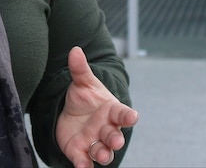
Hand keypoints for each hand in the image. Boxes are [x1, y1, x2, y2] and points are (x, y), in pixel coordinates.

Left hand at [55, 47, 138, 167]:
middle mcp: (106, 129)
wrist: (72, 114)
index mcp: (111, 111)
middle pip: (115, 136)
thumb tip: (74, 50)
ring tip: (102, 155)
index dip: (128, 116)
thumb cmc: (85, 98)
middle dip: (116, 139)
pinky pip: (84, 161)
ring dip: (104, 154)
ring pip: (103, 152)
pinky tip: (81, 167)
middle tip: (116, 140)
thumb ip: (79, 69)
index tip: (133, 116)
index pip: (122, 114)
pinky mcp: (80, 152)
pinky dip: (84, 165)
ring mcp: (94, 142)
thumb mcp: (82, 82)